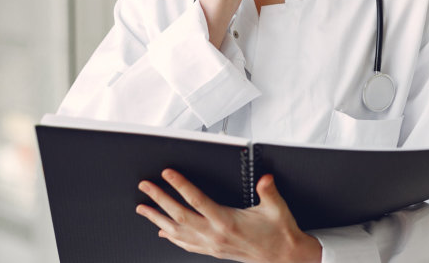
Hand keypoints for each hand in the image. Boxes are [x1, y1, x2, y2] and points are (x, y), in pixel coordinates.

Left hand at [137, 169, 321, 262]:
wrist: (285, 257)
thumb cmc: (280, 232)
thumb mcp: (277, 208)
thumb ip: (268, 191)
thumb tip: (265, 178)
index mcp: (227, 221)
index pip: (197, 200)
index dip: (180, 185)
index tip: (167, 173)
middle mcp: (215, 234)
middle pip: (179, 215)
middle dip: (159, 199)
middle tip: (145, 186)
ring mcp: (212, 245)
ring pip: (178, 232)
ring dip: (158, 220)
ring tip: (143, 209)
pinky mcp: (214, 251)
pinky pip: (186, 245)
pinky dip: (172, 238)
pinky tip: (162, 232)